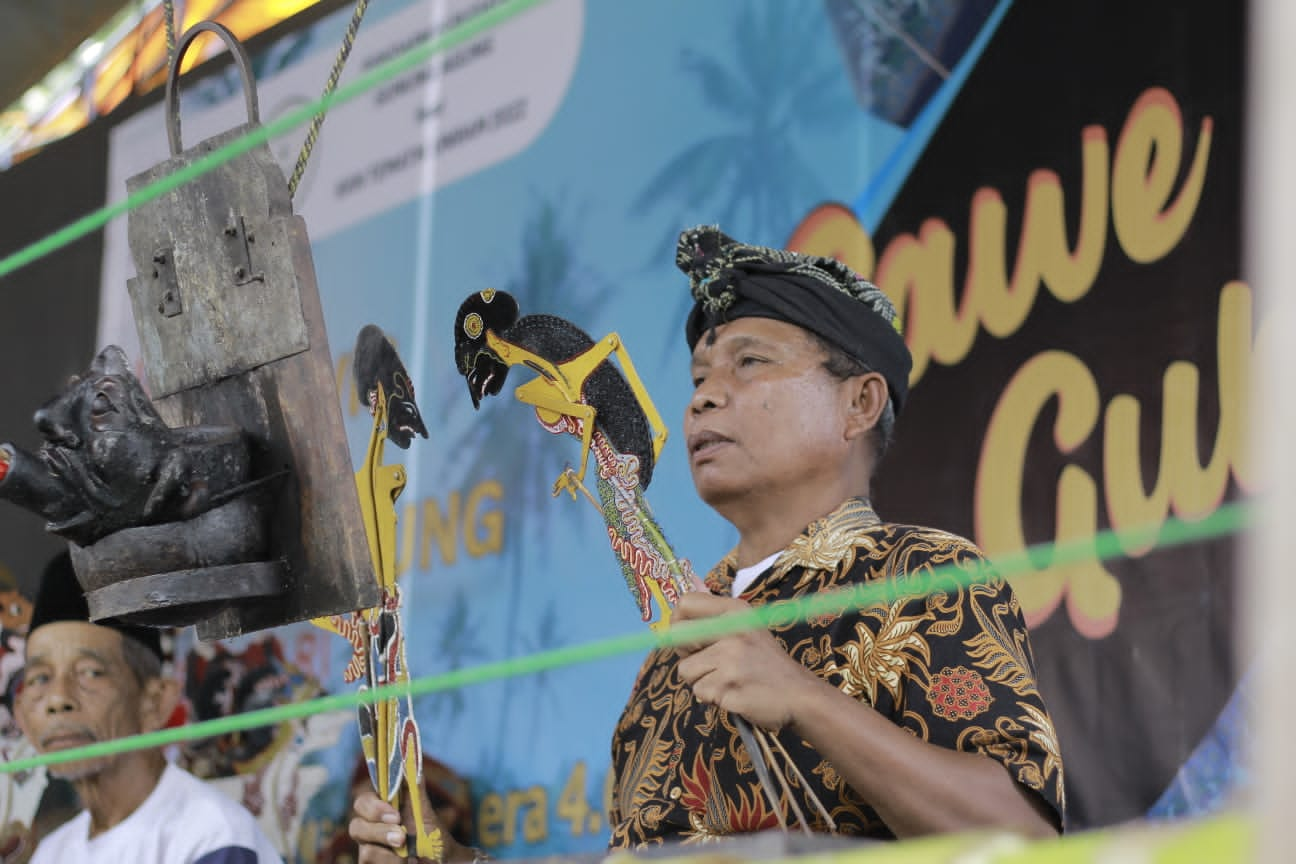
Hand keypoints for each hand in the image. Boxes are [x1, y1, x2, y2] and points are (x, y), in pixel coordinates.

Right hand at [350, 787, 469, 863]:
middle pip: (356, 826)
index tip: (394, 814)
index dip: (373, 807)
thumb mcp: (425, 811)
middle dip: (379, 832)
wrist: (442, 860)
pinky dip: (388, 863)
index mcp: (381, 810)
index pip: (362, 802)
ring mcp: (369, 850)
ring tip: (407, 854)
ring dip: (388, 852)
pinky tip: (403, 863)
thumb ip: (415, 787)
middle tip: (401, 837)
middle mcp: (370, 829)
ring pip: (364, 850)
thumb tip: (408, 757)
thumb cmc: (432, 835)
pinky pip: (368, 863)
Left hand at [672, 592, 822, 729]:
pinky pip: (700, 692)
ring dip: (702, 680)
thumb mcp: (746, 626)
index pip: (685, 604)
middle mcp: (732, 630)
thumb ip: (714, 610)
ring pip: (686, 671)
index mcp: (735, 611)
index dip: (679, 623)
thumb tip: (689, 582)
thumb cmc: (766, 662)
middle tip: (713, 663)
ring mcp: (731, 659)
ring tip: (728, 680)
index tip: (690, 639)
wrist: (798, 694)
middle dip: (689, 655)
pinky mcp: (728, 686)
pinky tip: (733, 692)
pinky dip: (713, 698)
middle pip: (679, 638)